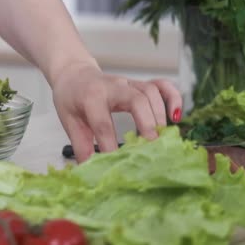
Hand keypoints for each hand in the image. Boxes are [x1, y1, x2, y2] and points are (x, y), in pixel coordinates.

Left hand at [51, 60, 182, 161]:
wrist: (73, 73)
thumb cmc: (71, 98)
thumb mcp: (69, 121)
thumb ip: (81, 145)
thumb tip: (89, 171)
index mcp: (91, 97)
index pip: (103, 123)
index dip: (110, 146)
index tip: (117, 166)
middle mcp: (113, 87)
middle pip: (136, 100)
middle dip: (146, 124)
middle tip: (152, 148)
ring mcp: (128, 83)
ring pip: (150, 92)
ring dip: (160, 115)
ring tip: (162, 139)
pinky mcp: (138, 83)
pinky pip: (161, 85)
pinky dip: (173, 97)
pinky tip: (176, 116)